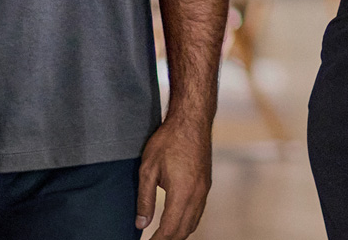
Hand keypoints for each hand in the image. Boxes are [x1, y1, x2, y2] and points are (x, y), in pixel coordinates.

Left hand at [135, 116, 210, 239]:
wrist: (191, 119)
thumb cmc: (169, 139)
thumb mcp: (148, 168)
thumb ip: (144, 199)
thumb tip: (141, 223)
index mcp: (182, 193)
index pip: (169, 229)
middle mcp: (197, 195)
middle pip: (183, 231)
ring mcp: (204, 189)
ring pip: (193, 223)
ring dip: (179, 233)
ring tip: (163, 235)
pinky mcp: (206, 183)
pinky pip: (198, 212)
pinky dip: (187, 222)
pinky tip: (177, 219)